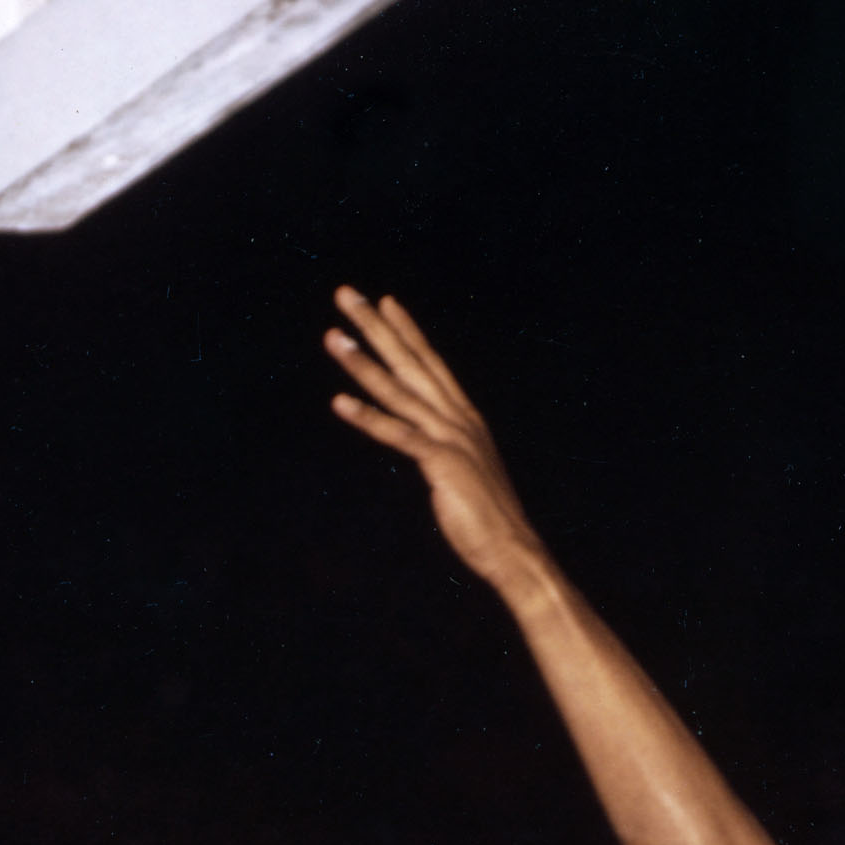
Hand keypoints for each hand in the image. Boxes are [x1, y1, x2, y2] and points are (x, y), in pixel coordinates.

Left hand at [325, 291, 550, 596]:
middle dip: (376, 327)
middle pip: (409, 362)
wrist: (513, 550)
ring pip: (398, 391)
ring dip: (362, 362)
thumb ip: (445, 450)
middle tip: (346, 294)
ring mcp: (450, 438)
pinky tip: (338, 402)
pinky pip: (398, 436)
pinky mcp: (442, 464)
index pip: (430, 363)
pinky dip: (368, 418)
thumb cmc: (486, 519)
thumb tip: (430, 445)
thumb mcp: (464, 472)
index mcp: (463, 417)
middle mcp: (457, 418)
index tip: (384, 302)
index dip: (406, 331)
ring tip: (331, 336)